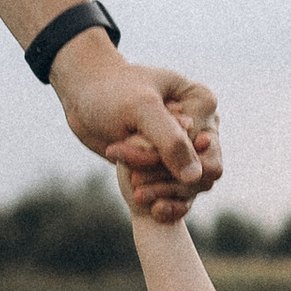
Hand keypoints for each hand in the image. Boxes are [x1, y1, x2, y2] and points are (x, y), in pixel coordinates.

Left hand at [48, 43, 220, 222]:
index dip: (171, 161)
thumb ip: (171, 142)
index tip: (131, 150)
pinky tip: (138, 196)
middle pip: (200, 170)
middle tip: (131, 176)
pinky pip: (174, 189)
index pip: (204, 150)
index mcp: (202, 102)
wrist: (85, 95)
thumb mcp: (141, 110)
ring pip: (186, 183)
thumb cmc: (112, 93)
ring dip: (158, 188)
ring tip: (131, 186)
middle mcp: (201, 124)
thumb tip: (195, 178)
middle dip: (163, 176)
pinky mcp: (167, 160)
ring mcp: (184, 144)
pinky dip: (158, 195)